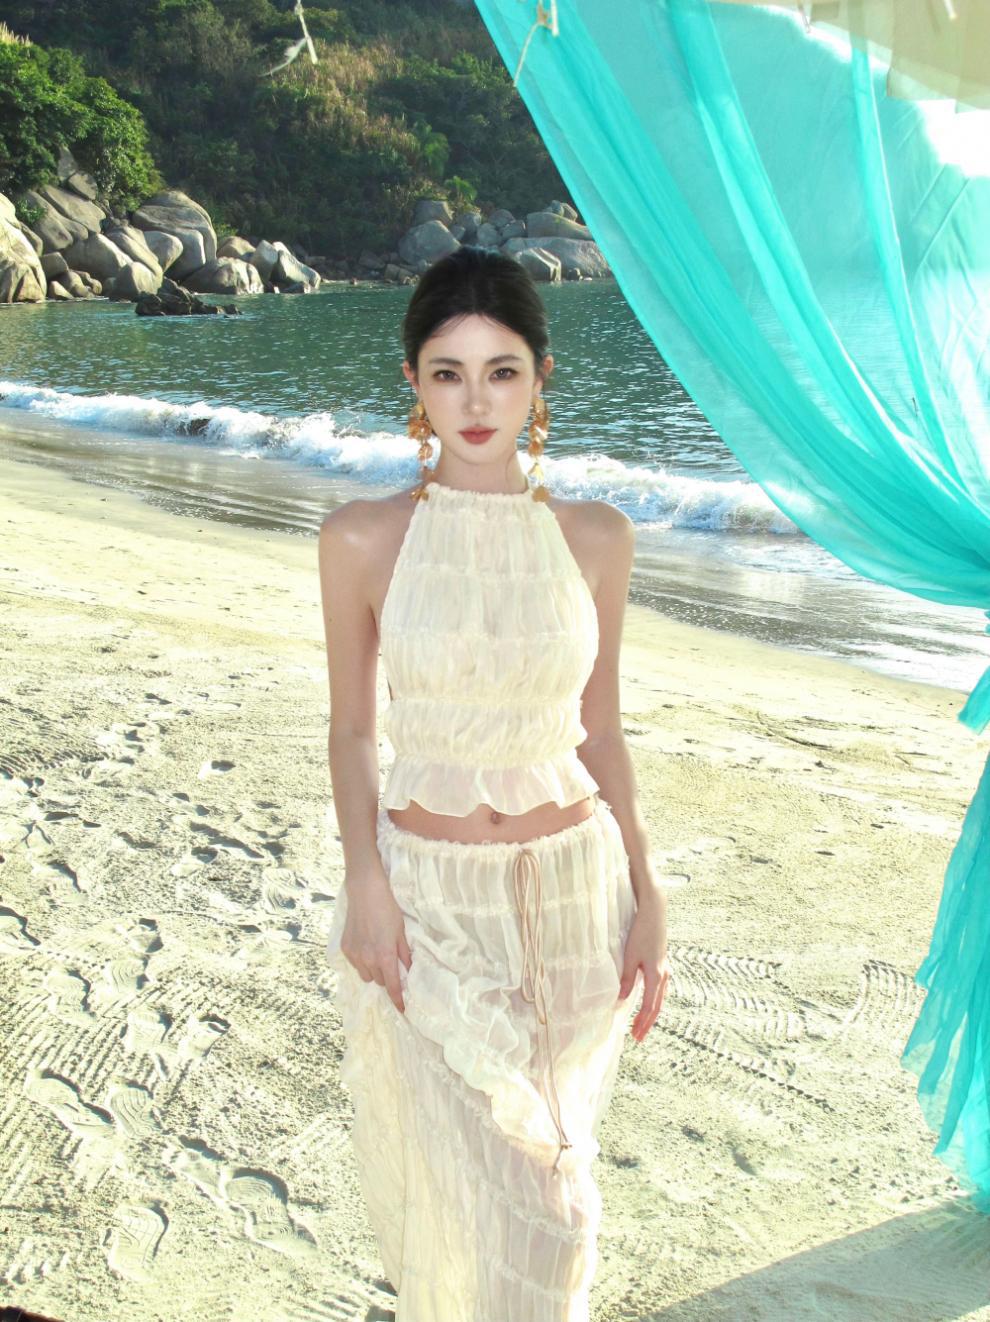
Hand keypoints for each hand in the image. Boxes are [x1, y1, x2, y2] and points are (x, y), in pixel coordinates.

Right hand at [339, 875, 412, 1014]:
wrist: (365, 893)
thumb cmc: (387, 909)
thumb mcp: (401, 932)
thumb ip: (404, 954)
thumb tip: (410, 971)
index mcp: (385, 956)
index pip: (393, 986)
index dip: (398, 1000)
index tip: (402, 1010)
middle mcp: (368, 959)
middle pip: (379, 981)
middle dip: (387, 978)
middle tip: (392, 965)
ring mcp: (354, 955)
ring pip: (366, 976)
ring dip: (374, 972)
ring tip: (378, 956)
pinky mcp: (345, 948)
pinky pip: (355, 965)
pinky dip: (362, 962)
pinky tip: (366, 948)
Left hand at [618, 896, 669, 1042]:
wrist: (654, 913)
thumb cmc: (641, 933)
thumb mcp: (630, 956)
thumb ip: (627, 979)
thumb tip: (621, 1000)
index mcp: (656, 976)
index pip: (649, 1007)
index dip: (642, 1022)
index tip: (635, 1035)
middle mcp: (664, 975)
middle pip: (657, 1006)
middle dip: (647, 1022)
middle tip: (638, 1037)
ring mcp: (666, 970)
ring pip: (660, 998)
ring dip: (652, 1013)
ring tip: (642, 1024)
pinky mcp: (663, 964)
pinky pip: (661, 989)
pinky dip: (655, 1000)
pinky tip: (650, 1002)